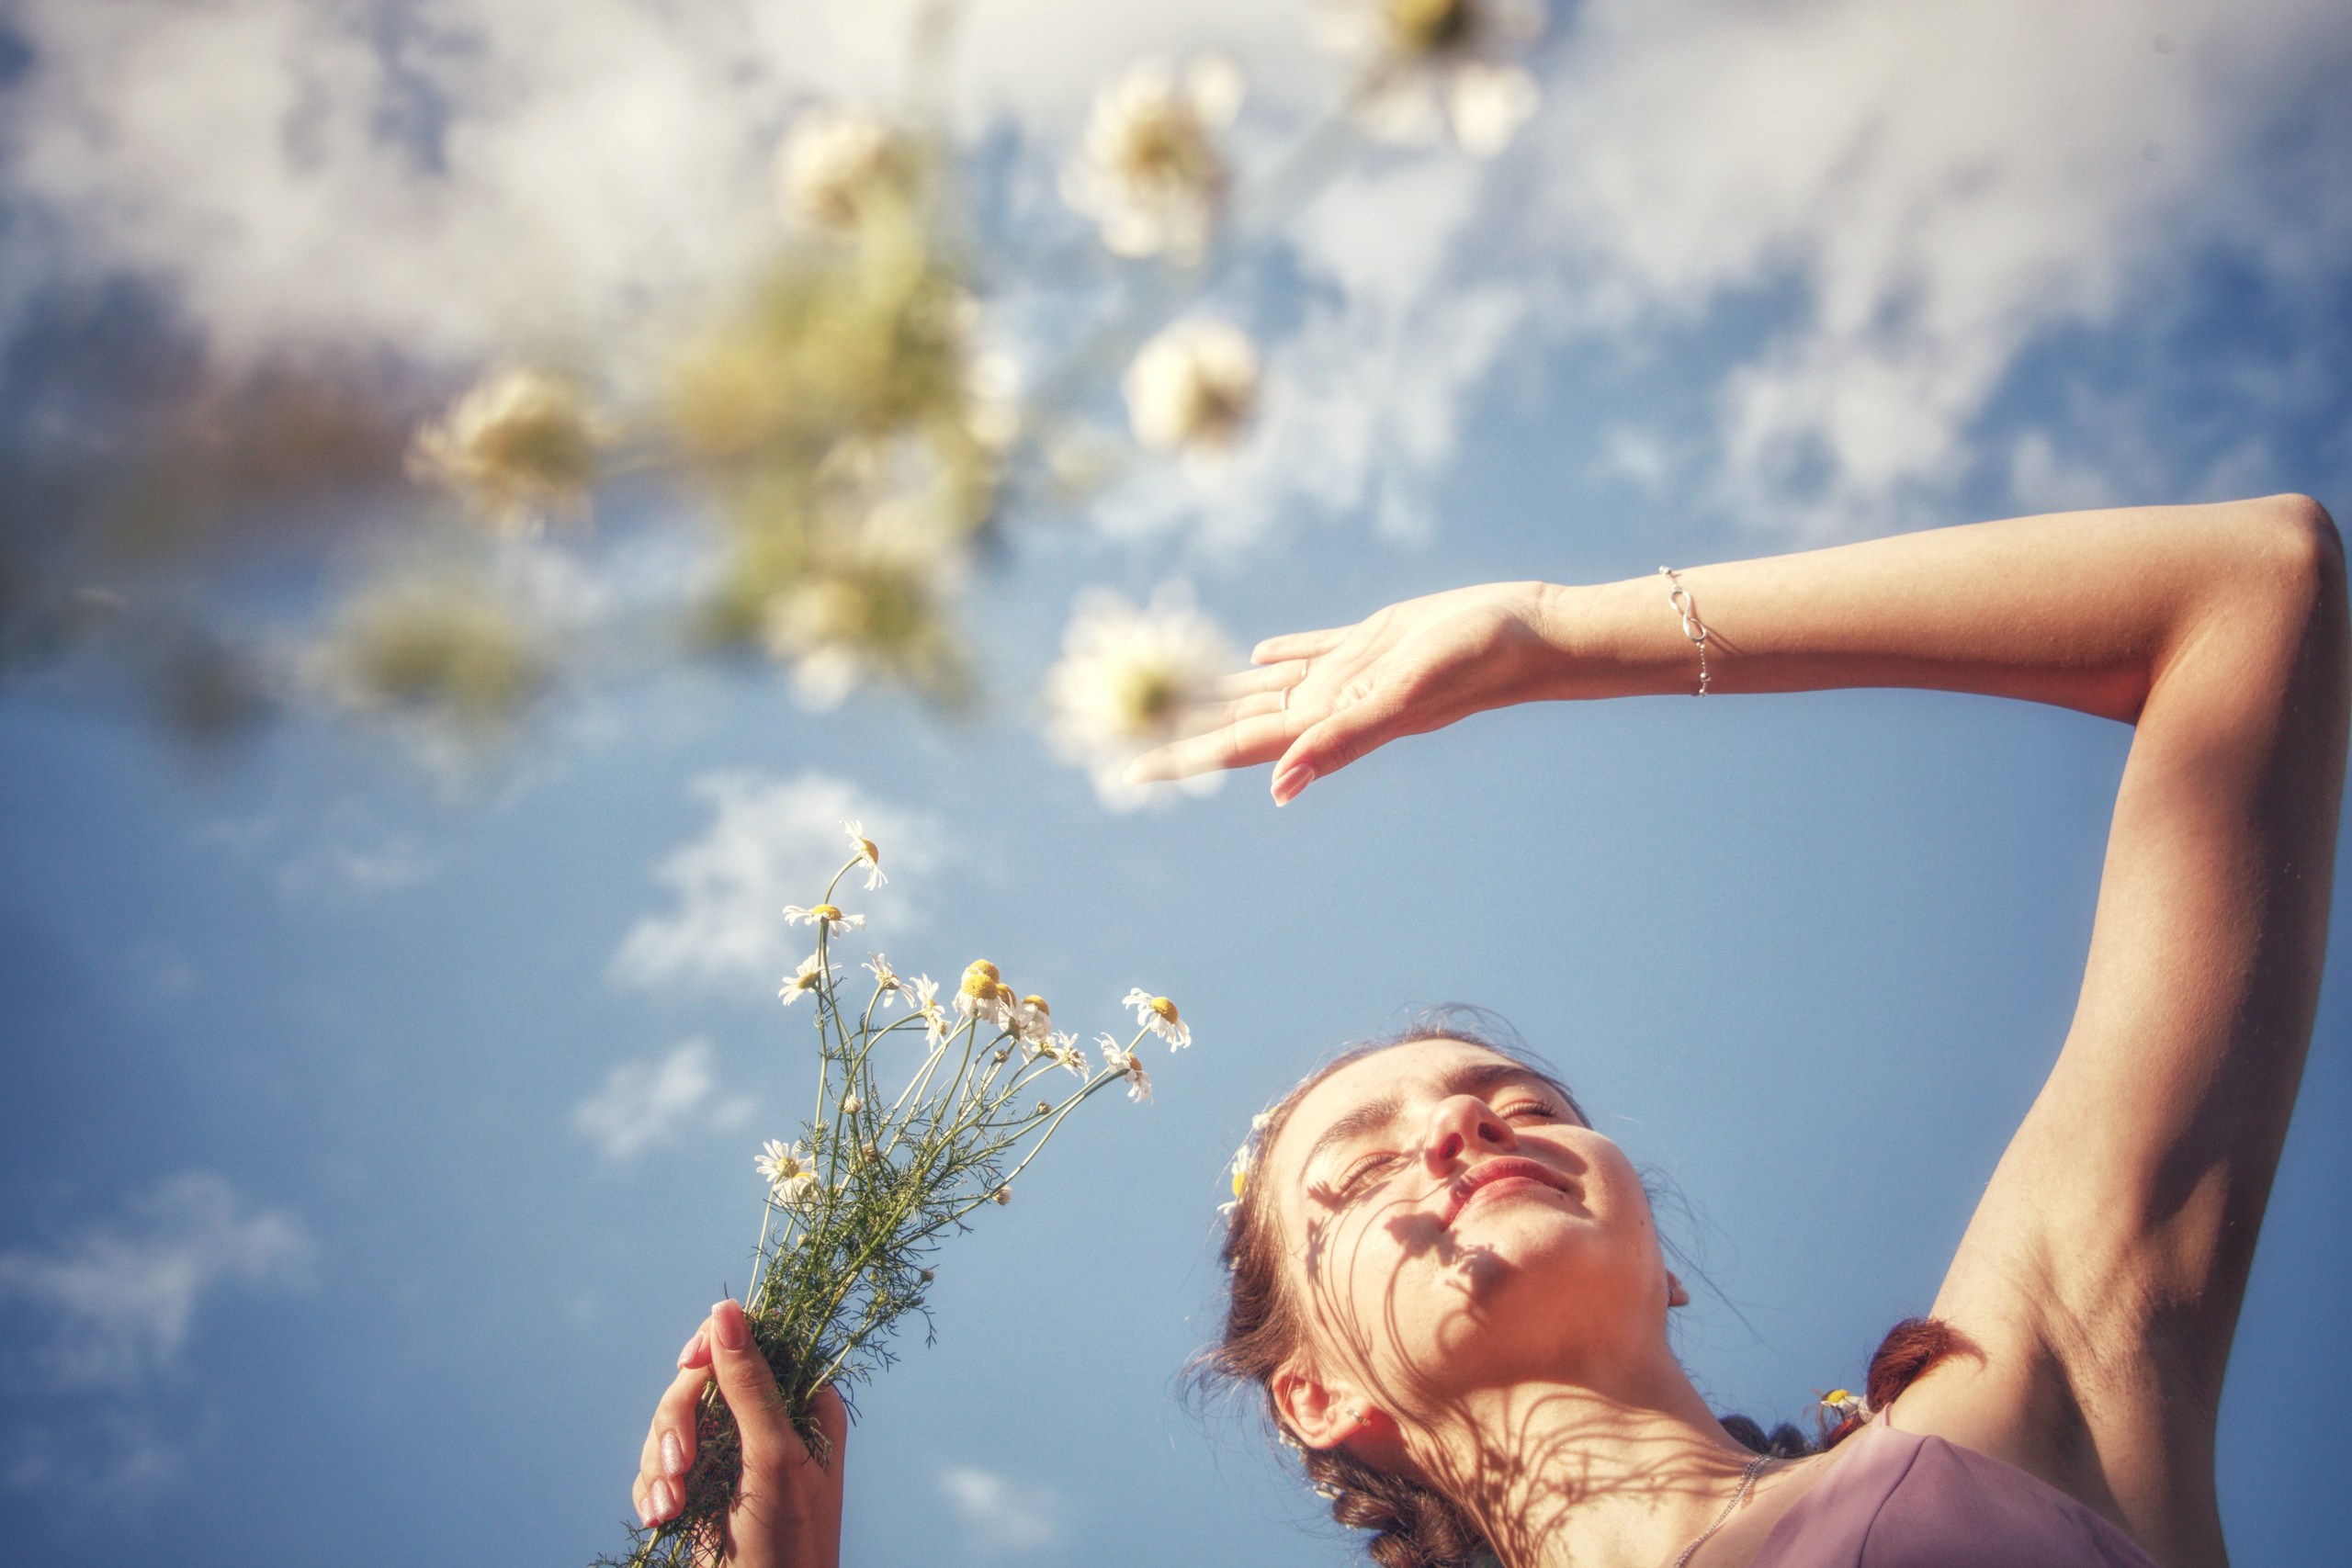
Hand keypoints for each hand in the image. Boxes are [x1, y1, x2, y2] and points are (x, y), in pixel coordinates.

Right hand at [633, 1300, 846, 1567]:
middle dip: (678, 1423)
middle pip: (699, 1381)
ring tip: (669, 1506)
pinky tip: (661, 1516)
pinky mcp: (700, 1484)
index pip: (750, 1341)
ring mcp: (730, 1452)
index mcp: (802, 1402)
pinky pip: (658, 1462)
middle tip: (680, 1466)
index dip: (712, 1346)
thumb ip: (750, 1384)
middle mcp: (767, 1419)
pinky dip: (652, 1485)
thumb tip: (725, 1310)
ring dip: (659, 1461)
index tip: (688, 1367)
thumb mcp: (773, 1456)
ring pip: (671, 1422)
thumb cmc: (787, 1542)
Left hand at [1125, 581, 1569, 803]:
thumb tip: (1278, 788)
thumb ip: (1342, 741)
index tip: (1126, 773)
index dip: (1180, 758)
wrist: (1531, 634)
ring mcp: (1350, 675)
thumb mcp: (1400, 698)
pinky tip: (1256, 654)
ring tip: (1174, 695)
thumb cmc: (1472, 665)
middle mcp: (1329, 705)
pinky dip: (1279, 655)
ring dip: (1221, 695)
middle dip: (1185, 729)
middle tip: (1126, 731)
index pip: (1235, 746)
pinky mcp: (1373, 641)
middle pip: (1238, 723)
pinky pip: (1310, 653)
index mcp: (1325, 722)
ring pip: (1268, 690)